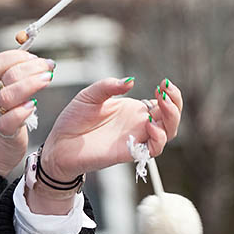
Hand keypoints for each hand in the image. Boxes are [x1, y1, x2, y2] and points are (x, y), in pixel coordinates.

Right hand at [0, 50, 55, 176]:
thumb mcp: (2, 95)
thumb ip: (16, 79)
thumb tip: (38, 62)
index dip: (18, 56)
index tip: (35, 58)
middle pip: (8, 75)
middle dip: (32, 67)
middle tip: (49, 67)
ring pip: (7, 96)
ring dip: (29, 85)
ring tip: (47, 80)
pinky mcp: (3, 132)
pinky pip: (9, 121)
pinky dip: (21, 112)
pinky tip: (33, 106)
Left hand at [39, 77, 182, 182]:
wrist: (58, 143)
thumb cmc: (73, 120)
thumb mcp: (90, 95)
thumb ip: (108, 86)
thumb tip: (130, 81)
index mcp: (132, 111)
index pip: (162, 104)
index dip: (169, 94)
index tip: (163, 83)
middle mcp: (137, 125)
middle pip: (170, 118)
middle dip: (175, 103)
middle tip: (165, 92)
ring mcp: (134, 139)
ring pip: (167, 134)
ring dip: (172, 119)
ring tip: (162, 104)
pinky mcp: (128, 152)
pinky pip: (153, 149)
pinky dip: (159, 138)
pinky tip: (150, 125)